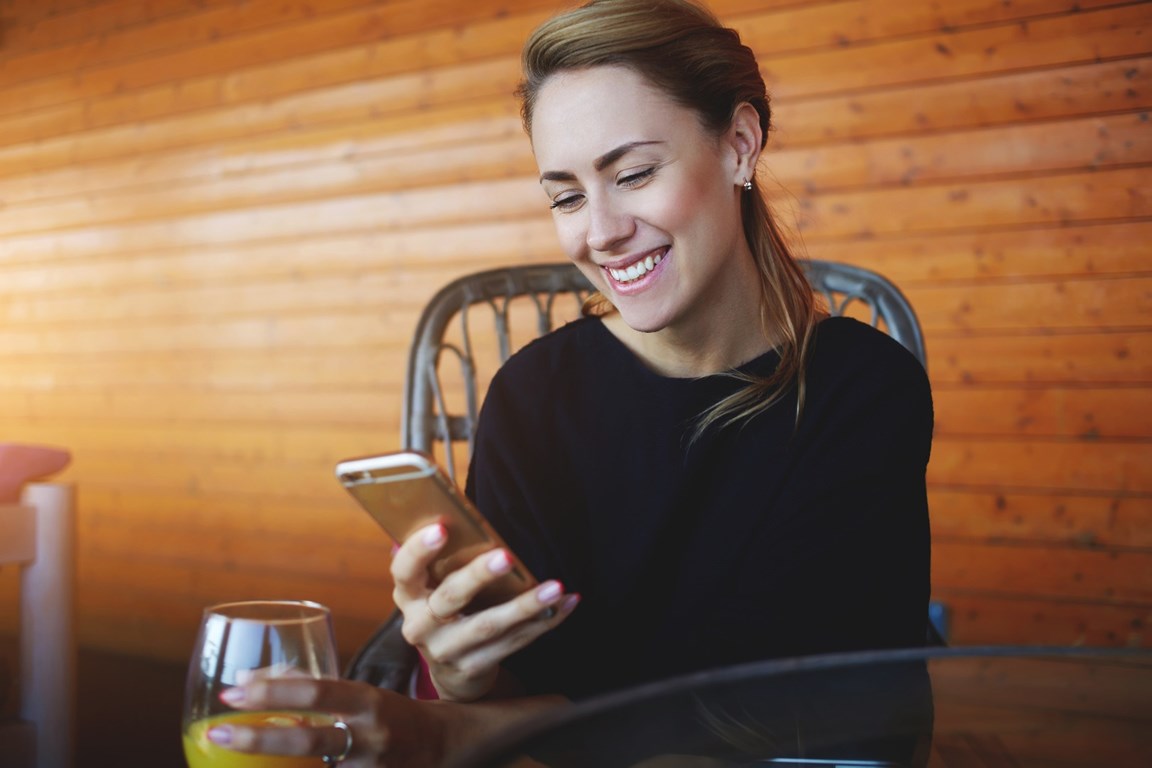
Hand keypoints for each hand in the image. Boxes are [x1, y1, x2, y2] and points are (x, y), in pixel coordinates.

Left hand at [206, 676, 446, 766]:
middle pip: (309, 740)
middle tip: (216, 734)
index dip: (273, 692)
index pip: (317, 691)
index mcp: (367, 701)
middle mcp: (370, 737)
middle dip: (258, 739)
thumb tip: (247, 681)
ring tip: (225, 767)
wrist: (443, 747)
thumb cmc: (387, 716)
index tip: (232, 692)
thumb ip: (309, 687)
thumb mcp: (357, 694)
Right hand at [392, 523, 579, 700]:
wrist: (450, 669)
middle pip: (450, 597)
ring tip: (555, 587)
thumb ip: (444, 559)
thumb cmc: (447, 609)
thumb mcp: (434, 586)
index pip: (404, 570)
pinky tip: (565, 603)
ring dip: (525, 605)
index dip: (419, 550)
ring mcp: (446, 650)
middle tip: (505, 557)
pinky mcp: (473, 667)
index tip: (441, 528)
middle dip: (478, 576)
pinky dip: (543, 622)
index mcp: (408, 595)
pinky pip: (513, 642)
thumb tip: (458, 514)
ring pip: (488, 626)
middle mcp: (420, 625)